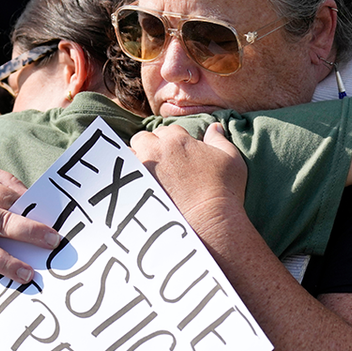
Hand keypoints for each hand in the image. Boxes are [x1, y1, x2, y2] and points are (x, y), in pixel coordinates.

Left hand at [130, 123, 247, 244]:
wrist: (209, 223)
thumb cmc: (224, 191)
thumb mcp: (231, 159)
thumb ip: (219, 139)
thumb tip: (214, 127)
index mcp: (176, 138)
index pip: (169, 131)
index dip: (174, 142)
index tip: (179, 156)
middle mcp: (155, 149)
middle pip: (145, 139)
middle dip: (151, 148)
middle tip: (162, 166)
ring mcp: (140, 168)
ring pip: (129, 154)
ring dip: (136, 160)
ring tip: (147, 176)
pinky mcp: (132, 187)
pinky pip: (121, 175)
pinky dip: (127, 178)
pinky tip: (135, 187)